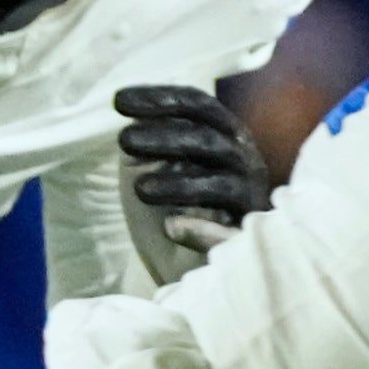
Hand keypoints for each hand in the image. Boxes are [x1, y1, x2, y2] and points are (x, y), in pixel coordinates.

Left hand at [116, 83, 271, 254]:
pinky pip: (228, 233)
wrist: (182, 269)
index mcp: (220, 135)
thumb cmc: (168, 210)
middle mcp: (241, 160)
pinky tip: (171, 228)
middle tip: (124, 141)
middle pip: (208, 139)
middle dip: (165, 137)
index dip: (161, 99)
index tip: (120, 102)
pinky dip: (200, 231)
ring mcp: (248, 199)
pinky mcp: (247, 238)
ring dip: (179, 184)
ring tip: (140, 191)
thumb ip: (146, 141)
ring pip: (220, 184)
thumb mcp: (149, 168)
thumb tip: (136, 119)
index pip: (197, 106)